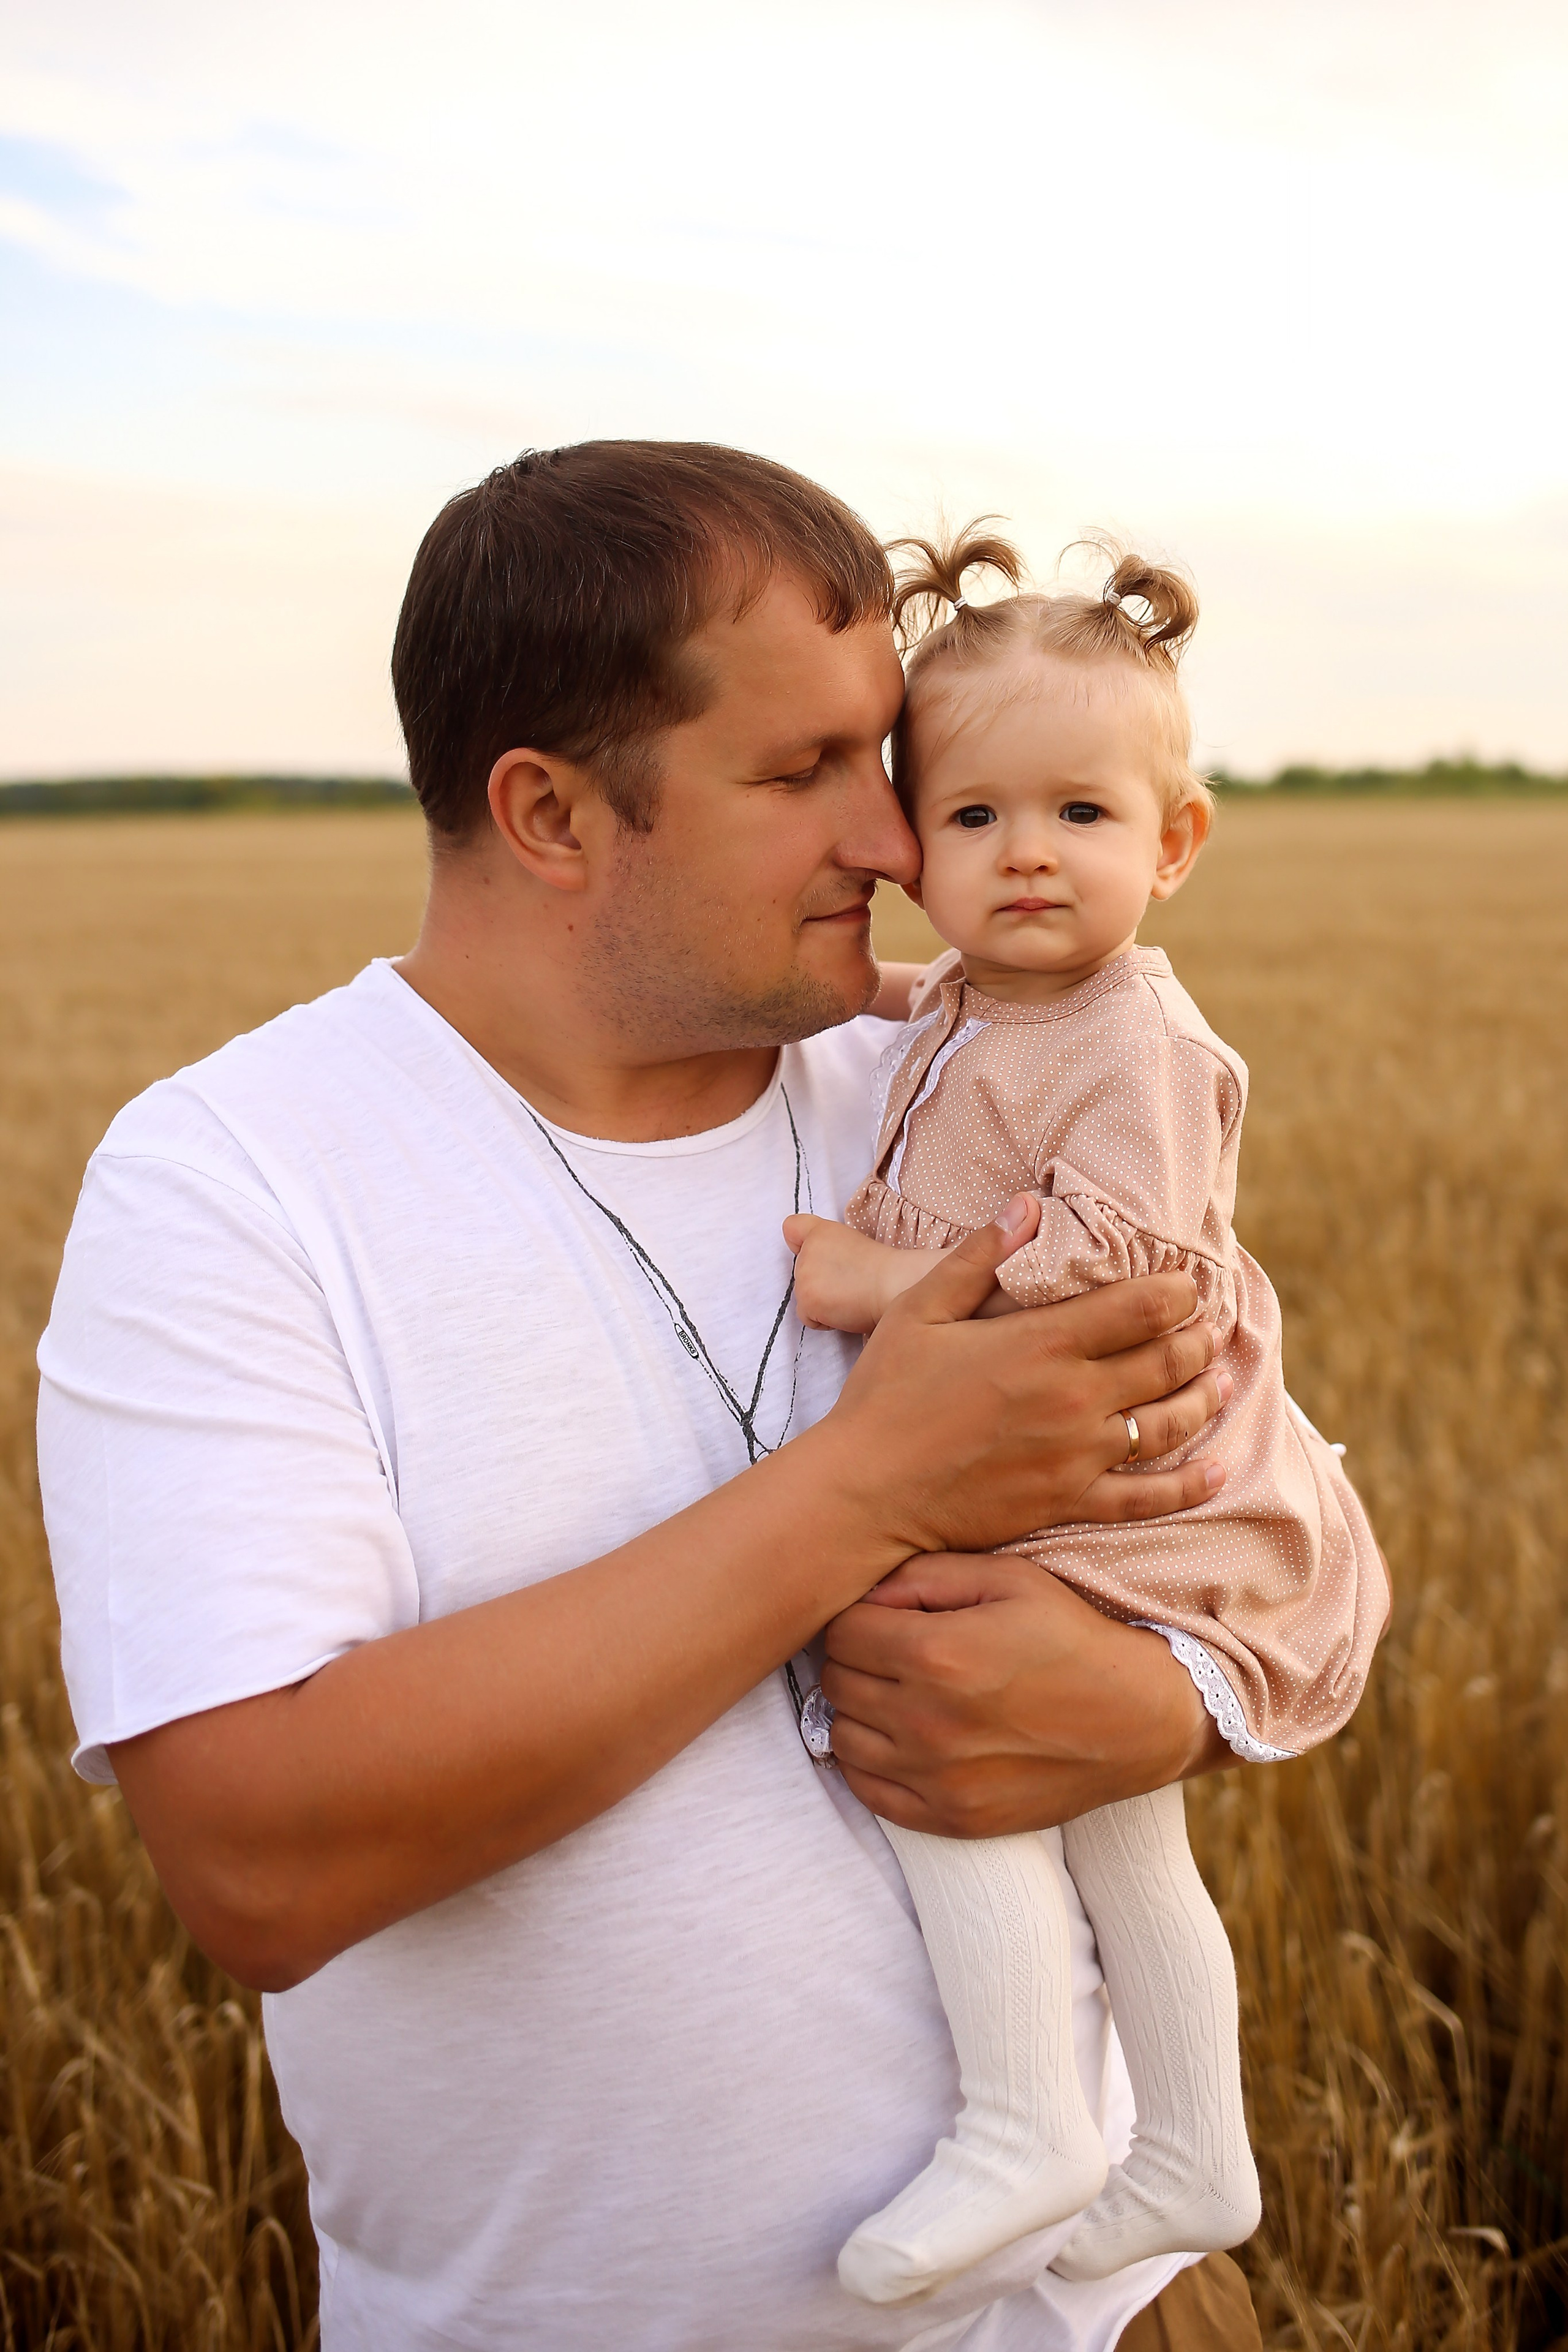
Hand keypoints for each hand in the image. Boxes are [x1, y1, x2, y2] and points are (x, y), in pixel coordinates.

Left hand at [783, 1212, 947, 1333]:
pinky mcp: (807, 1300)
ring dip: (821, 1301)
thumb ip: (829, 1247)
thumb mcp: (853, 1243)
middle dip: (819, 1281)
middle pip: (800, 1272)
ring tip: (849, 1297)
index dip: (801, 1243)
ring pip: (804, 1295)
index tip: (820, 1256)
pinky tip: (844, 1310)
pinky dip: (823, 1319)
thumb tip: (821, 1265)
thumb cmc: (883, 1269)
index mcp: (821, 1232)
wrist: (894, 1285)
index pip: (792, 1227)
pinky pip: (807, 1316)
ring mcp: (804, 1276)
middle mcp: (808, 1250)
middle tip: (848, 1283)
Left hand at [822, 1552, 1226, 1835]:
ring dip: (860, 1710)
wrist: (1140, 1718)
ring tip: (902, 1692)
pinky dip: (872, 1761)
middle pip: (836, 1682)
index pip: (839, 1631)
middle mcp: (926, 1721)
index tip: (885, 1616)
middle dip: (856, 1658)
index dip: (858, 1616)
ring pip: (841, 1737)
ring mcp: (936, 1779)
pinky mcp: (951, 1818)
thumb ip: (926, 1576)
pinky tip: (905, 1737)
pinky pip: (867, 1790)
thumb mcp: (1007, 1578)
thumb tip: (863, 1594)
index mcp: (936, 1654)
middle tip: (894, 1650)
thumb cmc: (1072, 1637)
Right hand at [824, 1200, 1227, 1559]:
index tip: (1188, 1284)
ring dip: (1205, 1398)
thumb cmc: (885, 1395)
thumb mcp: (920, 1309)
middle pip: (1167, 1362)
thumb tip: (1028, 1204)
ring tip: (1222, 1380)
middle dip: (1198, 1340)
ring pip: (1169, 1424)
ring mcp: (1077, 1456)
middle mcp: (1073, 1399)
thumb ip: (979, 1255)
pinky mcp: (1069, 1503)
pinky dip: (1191, 1485)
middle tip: (1209, 1327)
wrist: (865, 1491)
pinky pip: (1147, 1497)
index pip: (1140, 1307)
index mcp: (1042, 1343)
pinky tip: (1219, 1470)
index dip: (1177, 1291)